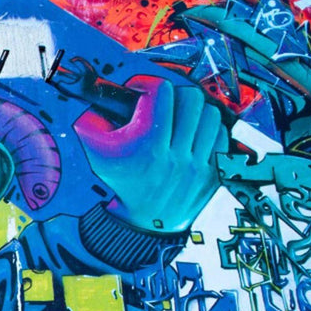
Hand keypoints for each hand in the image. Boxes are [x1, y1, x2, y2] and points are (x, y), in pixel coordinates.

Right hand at [73, 75, 227, 232]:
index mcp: (144, 147)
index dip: (148, 85)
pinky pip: (222, 136)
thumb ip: (89, 121)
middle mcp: (173, 157)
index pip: (160, 92)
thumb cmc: (118, 184)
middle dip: (174, 94)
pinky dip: (209, 131)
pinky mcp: (213, 175)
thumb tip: (97, 95)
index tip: (141, 91)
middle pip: (190, 97)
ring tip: (181, 118)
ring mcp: (196, 166)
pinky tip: (193, 136)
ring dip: (195, 111)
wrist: (141, 224)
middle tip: (163, 103)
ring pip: (210, 113)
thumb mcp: (94, 154)